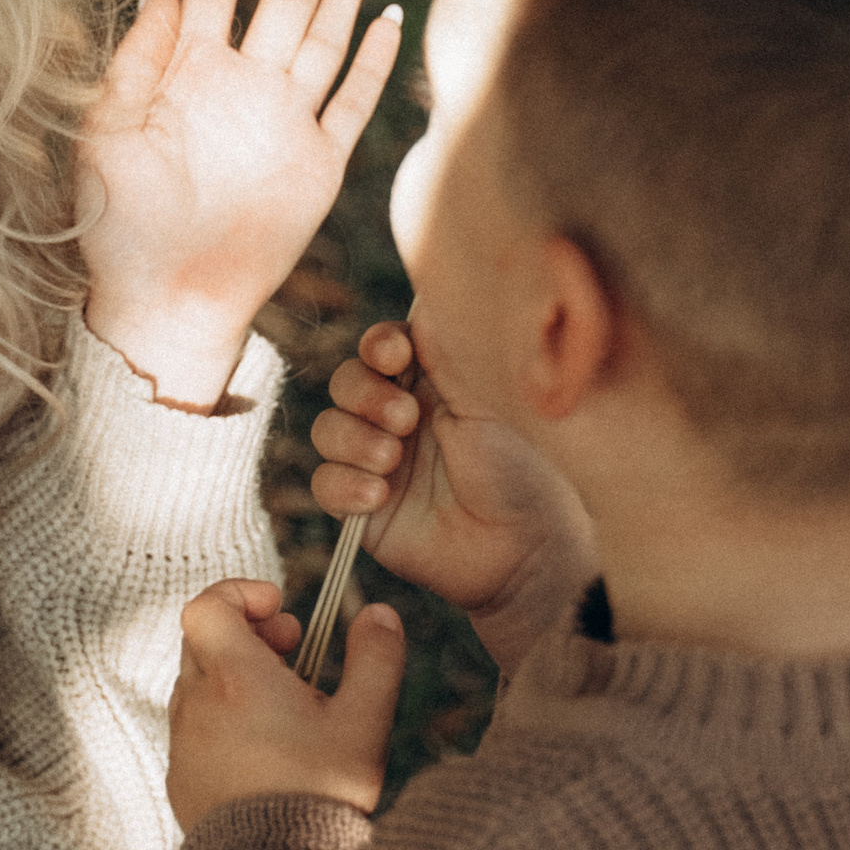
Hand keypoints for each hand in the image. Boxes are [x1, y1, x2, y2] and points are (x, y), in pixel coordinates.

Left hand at [78, 0, 403, 410]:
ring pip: (324, 31)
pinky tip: (389, 16)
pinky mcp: (316, 165)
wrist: (157, 303)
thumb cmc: (115, 226)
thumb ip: (134, 59)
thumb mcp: (104, 134)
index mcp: (188, 66)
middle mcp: (242, 81)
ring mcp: (283, 120)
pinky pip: (350, 101)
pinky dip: (371, 62)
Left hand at [167, 577, 406, 831]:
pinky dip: (224, 719)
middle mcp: (197, 704)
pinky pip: (195, 728)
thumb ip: (375, 659)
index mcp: (236, 679)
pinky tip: (267, 751)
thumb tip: (379, 612)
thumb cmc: (320, 794)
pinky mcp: (180, 776)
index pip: (208, 605)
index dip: (241, 594)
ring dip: (237, 680)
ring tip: (287, 710)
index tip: (281, 610)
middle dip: (249, 634)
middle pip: (205, 639)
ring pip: (199, 683)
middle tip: (294, 657)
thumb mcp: (364, 722)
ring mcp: (182, 742)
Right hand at [311, 322, 594, 673]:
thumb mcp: (489, 403)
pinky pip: (324, 485)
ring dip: (354, 440)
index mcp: (432, 385)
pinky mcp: (362, 509)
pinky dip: (345, 485)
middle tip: (406, 419)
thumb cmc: (523, 472)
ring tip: (393, 460)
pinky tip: (379, 495)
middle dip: (365, 394)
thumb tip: (425, 299)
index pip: (381, 348)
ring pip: (327, 430)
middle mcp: (398, 418)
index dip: (378, 346)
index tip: (395, 354)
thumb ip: (450, 356)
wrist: (525, 550)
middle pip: (345, 383)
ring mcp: (377, 462)